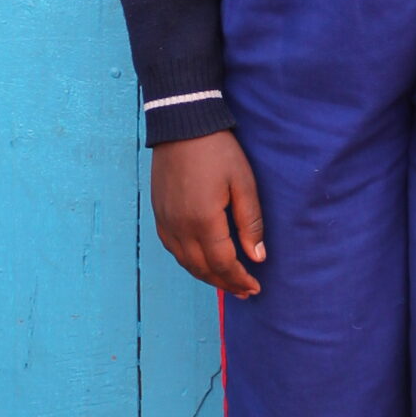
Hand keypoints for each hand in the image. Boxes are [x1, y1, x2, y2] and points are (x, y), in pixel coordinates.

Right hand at [152, 133, 266, 297]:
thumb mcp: (244, 184)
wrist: (182, 125)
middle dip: (225, 283)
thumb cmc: (218, 151)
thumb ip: (250, 223)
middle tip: (244, 291)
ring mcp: (166, 221)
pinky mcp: (158, 213)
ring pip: (185, 262)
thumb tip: (257, 257)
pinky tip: (201, 262)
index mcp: (204, 221)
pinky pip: (172, 248)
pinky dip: (188, 262)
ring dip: (206, 276)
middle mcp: (180, 227)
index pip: (223, 264)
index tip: (255, 288)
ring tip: (226, 282)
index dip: (239, 279)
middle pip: (202, 269)